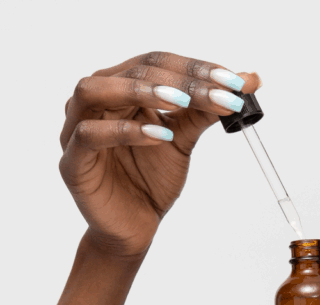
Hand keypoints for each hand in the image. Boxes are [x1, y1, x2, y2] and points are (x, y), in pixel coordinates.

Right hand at [58, 51, 261, 258]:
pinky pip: (90, 135)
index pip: (155, 62)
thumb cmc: (151, 178)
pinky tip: (160, 136)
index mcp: (121, 89)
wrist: (135, 226)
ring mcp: (76, 129)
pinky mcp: (72, 162)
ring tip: (180, 101)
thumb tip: (247, 80)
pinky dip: (125, 132)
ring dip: (141, 91)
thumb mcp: (184, 138)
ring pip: (95, 91)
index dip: (195, 67)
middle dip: (179, 80)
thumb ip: (207, 110)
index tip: (234, 79)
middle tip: (217, 91)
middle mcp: (95, 102)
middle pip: (131, 71)